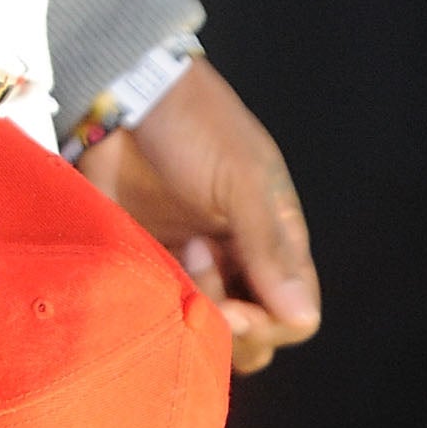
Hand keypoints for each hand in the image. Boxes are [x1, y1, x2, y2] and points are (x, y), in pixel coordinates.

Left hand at [77, 58, 319, 373]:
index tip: (235, 310)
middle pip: (254, 332)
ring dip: (195, 316)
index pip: (294, 313)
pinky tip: (148, 275)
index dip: (268, 323)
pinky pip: (163, 307)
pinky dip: (160, 308)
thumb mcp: (241, 177)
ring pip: (208, 326)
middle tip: (199, 286)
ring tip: (176, 259)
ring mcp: (193, 261)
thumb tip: (300, 318)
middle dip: (233, 329)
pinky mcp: (149, 257)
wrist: (126, 94)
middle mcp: (239, 258)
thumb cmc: (195, 125)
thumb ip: (267, 245)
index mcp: (274, 238)